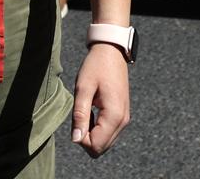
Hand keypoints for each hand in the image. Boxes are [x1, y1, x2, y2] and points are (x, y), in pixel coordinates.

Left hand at [71, 42, 130, 156]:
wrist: (111, 51)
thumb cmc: (96, 67)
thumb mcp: (83, 89)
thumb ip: (80, 116)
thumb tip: (75, 139)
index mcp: (114, 115)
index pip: (96, 146)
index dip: (80, 139)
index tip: (76, 119)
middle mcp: (123, 121)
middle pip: (101, 148)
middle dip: (86, 138)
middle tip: (80, 114)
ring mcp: (124, 119)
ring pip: (105, 142)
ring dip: (91, 132)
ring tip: (87, 110)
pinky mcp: (122, 115)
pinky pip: (108, 133)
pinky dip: (97, 128)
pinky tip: (93, 110)